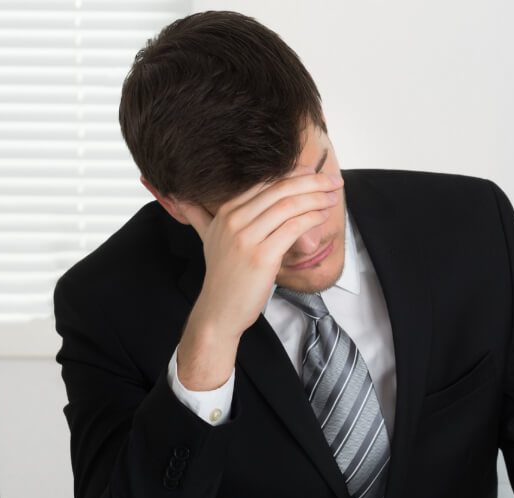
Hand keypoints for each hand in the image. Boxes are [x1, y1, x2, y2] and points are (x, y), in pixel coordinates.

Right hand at [176, 172, 343, 389]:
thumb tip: (179, 199)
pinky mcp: (262, 256)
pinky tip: (323, 215)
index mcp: (225, 212)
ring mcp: (247, 238)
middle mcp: (234, 220)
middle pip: (280, 189)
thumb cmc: (223, 276)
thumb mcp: (208, 239)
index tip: (316, 172)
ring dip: (316, 198)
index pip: (265, 182)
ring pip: (288, 206)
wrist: (219, 310)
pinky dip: (312, 218)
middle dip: (312, 182)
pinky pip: (293, 227)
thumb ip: (199, 216)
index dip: (294, 174)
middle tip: (334, 180)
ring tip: (333, 196)